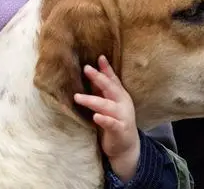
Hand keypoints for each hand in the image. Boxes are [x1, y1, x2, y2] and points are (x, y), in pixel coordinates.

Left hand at [73, 55, 139, 182]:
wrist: (126, 146)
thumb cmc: (115, 120)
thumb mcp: (109, 102)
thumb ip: (101, 88)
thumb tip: (90, 70)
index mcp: (120, 95)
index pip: (112, 79)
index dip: (106, 68)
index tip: (99, 57)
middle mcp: (122, 103)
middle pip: (110, 88)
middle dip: (98, 78)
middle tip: (86, 68)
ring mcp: (122, 116)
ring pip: (107, 106)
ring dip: (92, 100)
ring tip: (77, 97)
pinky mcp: (119, 130)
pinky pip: (111, 124)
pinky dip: (103, 119)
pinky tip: (96, 116)